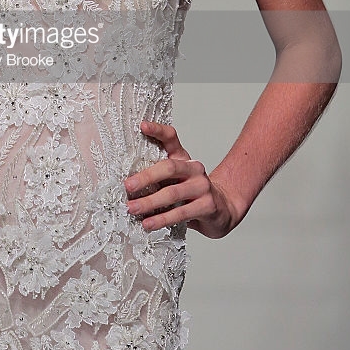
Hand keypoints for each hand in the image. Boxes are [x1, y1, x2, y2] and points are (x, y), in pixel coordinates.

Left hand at [124, 121, 236, 237]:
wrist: (223, 209)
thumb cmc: (191, 193)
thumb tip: (126, 184)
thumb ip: (157, 176)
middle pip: (169, 167)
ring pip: (172, 193)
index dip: (157, 130)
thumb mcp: (175, 179)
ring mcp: (202, 186)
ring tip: (132, 208)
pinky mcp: (207, 206)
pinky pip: (181, 213)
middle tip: (128, 186)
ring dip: (150, 202)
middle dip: (146, 177)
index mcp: (183, 157)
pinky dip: (162, 219)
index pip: (171, 138)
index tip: (142, 125)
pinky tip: (149, 224)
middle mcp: (194, 168)